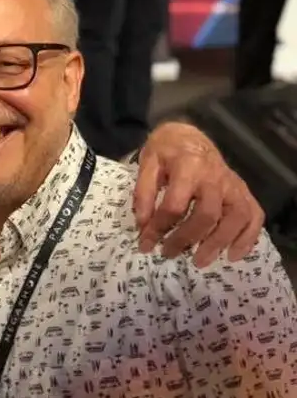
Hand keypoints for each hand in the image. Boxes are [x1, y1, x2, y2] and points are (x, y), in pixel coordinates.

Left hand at [132, 122, 264, 266]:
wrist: (188, 135)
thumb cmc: (165, 151)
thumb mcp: (147, 164)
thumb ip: (143, 193)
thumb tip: (143, 225)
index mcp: (188, 167)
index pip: (175, 205)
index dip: (159, 227)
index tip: (145, 243)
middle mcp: (215, 177)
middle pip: (207, 215)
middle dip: (187, 238)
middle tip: (169, 254)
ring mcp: (233, 184)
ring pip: (235, 218)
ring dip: (219, 243)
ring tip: (199, 261)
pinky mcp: (243, 191)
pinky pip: (254, 216)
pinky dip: (248, 238)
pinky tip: (233, 255)